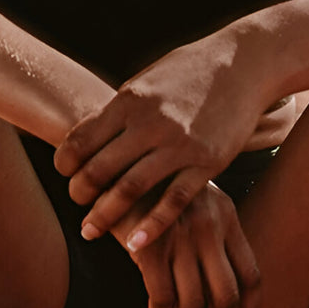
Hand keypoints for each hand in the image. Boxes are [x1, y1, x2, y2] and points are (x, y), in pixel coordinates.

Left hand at [54, 33, 270, 250]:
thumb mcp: (147, 81)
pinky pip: (174, 200)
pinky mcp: (207, 162)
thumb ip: (119, 110)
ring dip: (104, 216)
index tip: (65, 174)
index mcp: (129, 101)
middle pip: (99, 169)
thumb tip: (86, 137)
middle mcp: (150, 123)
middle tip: (76, 207)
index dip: (65, 163)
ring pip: (131, 189)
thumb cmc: (189, 72)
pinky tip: (134, 244)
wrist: (243, 63)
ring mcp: (180, 144)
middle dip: (79, 194)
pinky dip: (151, 225)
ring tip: (90, 232)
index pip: (80, 140)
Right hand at [112, 180, 261, 307]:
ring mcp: (181, 236)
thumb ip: (209, 234)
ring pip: (194, 302)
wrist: (115, 160)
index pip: (252, 275)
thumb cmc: (152, 186)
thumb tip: (216, 284)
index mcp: (227, 216)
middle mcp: (210, 227)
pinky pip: (161, 298)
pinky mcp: (150, 246)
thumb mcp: (193, 200)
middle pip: (227, 295)